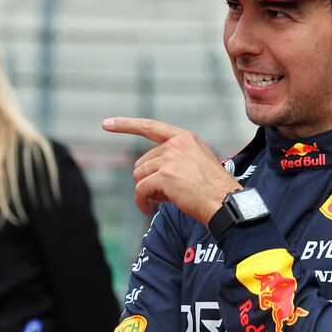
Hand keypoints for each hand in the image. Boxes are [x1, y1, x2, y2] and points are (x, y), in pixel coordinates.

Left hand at [101, 117, 239, 222]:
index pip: (150, 127)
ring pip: (139, 176)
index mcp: (184, 138)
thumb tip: (146, 169)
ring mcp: (169, 159)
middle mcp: (176, 144)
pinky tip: (148, 209)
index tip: (106, 123)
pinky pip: (140, 190)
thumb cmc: (212, 188)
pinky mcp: (164, 176)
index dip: (126, 125)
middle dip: (149, 179)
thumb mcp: (197, 160)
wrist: (224, 201)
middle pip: (142, 162)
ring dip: (148, 191)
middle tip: (167, 192)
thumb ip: (175, 157)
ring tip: (166, 198)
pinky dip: (141, 201)